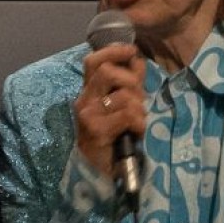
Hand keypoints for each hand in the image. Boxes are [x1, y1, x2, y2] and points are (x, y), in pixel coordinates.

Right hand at [75, 43, 145, 179]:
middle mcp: (84, 99)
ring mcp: (87, 114)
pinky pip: (128, 114)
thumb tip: (137, 58)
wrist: (100, 171)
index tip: (132, 52)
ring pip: (123, 95)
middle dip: (131, 82)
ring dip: (139, 108)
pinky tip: (136, 132)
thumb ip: (129, 82)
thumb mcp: (122, 104)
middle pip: (107, 71)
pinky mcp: (96, 129)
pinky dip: (139, 123)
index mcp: (88, 91)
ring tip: (137, 122)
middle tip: (138, 99)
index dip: (113, 51)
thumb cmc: (114, 136)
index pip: (93, 60)